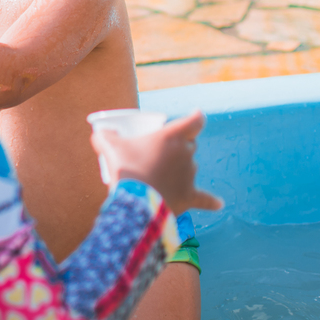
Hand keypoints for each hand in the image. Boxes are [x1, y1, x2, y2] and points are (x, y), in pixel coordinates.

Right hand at [90, 110, 222, 214]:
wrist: (134, 202)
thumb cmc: (125, 169)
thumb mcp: (109, 146)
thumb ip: (105, 136)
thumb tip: (100, 133)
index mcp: (172, 137)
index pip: (196, 121)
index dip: (196, 118)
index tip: (195, 116)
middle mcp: (186, 154)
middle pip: (191, 144)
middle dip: (180, 145)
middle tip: (161, 152)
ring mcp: (190, 176)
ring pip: (190, 167)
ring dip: (180, 169)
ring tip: (161, 177)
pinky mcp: (190, 196)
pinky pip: (205, 198)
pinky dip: (211, 201)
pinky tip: (219, 204)